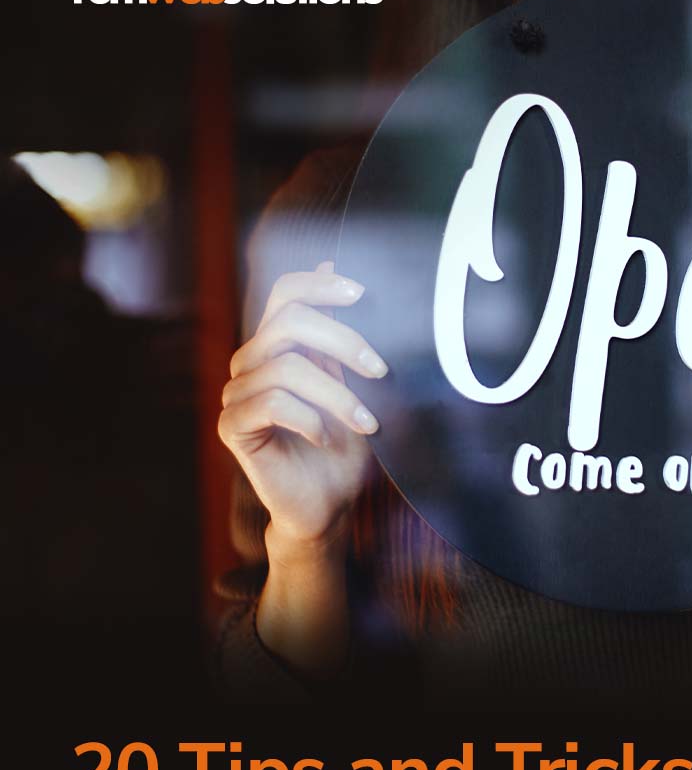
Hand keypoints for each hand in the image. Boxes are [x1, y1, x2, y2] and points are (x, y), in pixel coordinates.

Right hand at [218, 261, 387, 553]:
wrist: (329, 504)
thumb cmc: (344, 446)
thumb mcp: (354, 385)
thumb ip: (343, 339)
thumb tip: (334, 266)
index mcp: (280, 346)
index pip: (286, 293)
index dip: (319, 285)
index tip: (362, 295)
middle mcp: (252, 362)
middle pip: (289, 322)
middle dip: (343, 342)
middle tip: (381, 371)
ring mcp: (238, 393)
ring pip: (288, 368)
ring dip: (338, 395)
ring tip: (367, 424)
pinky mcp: (232, 426)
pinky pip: (272, 403)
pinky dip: (310, 419)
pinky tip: (327, 437)